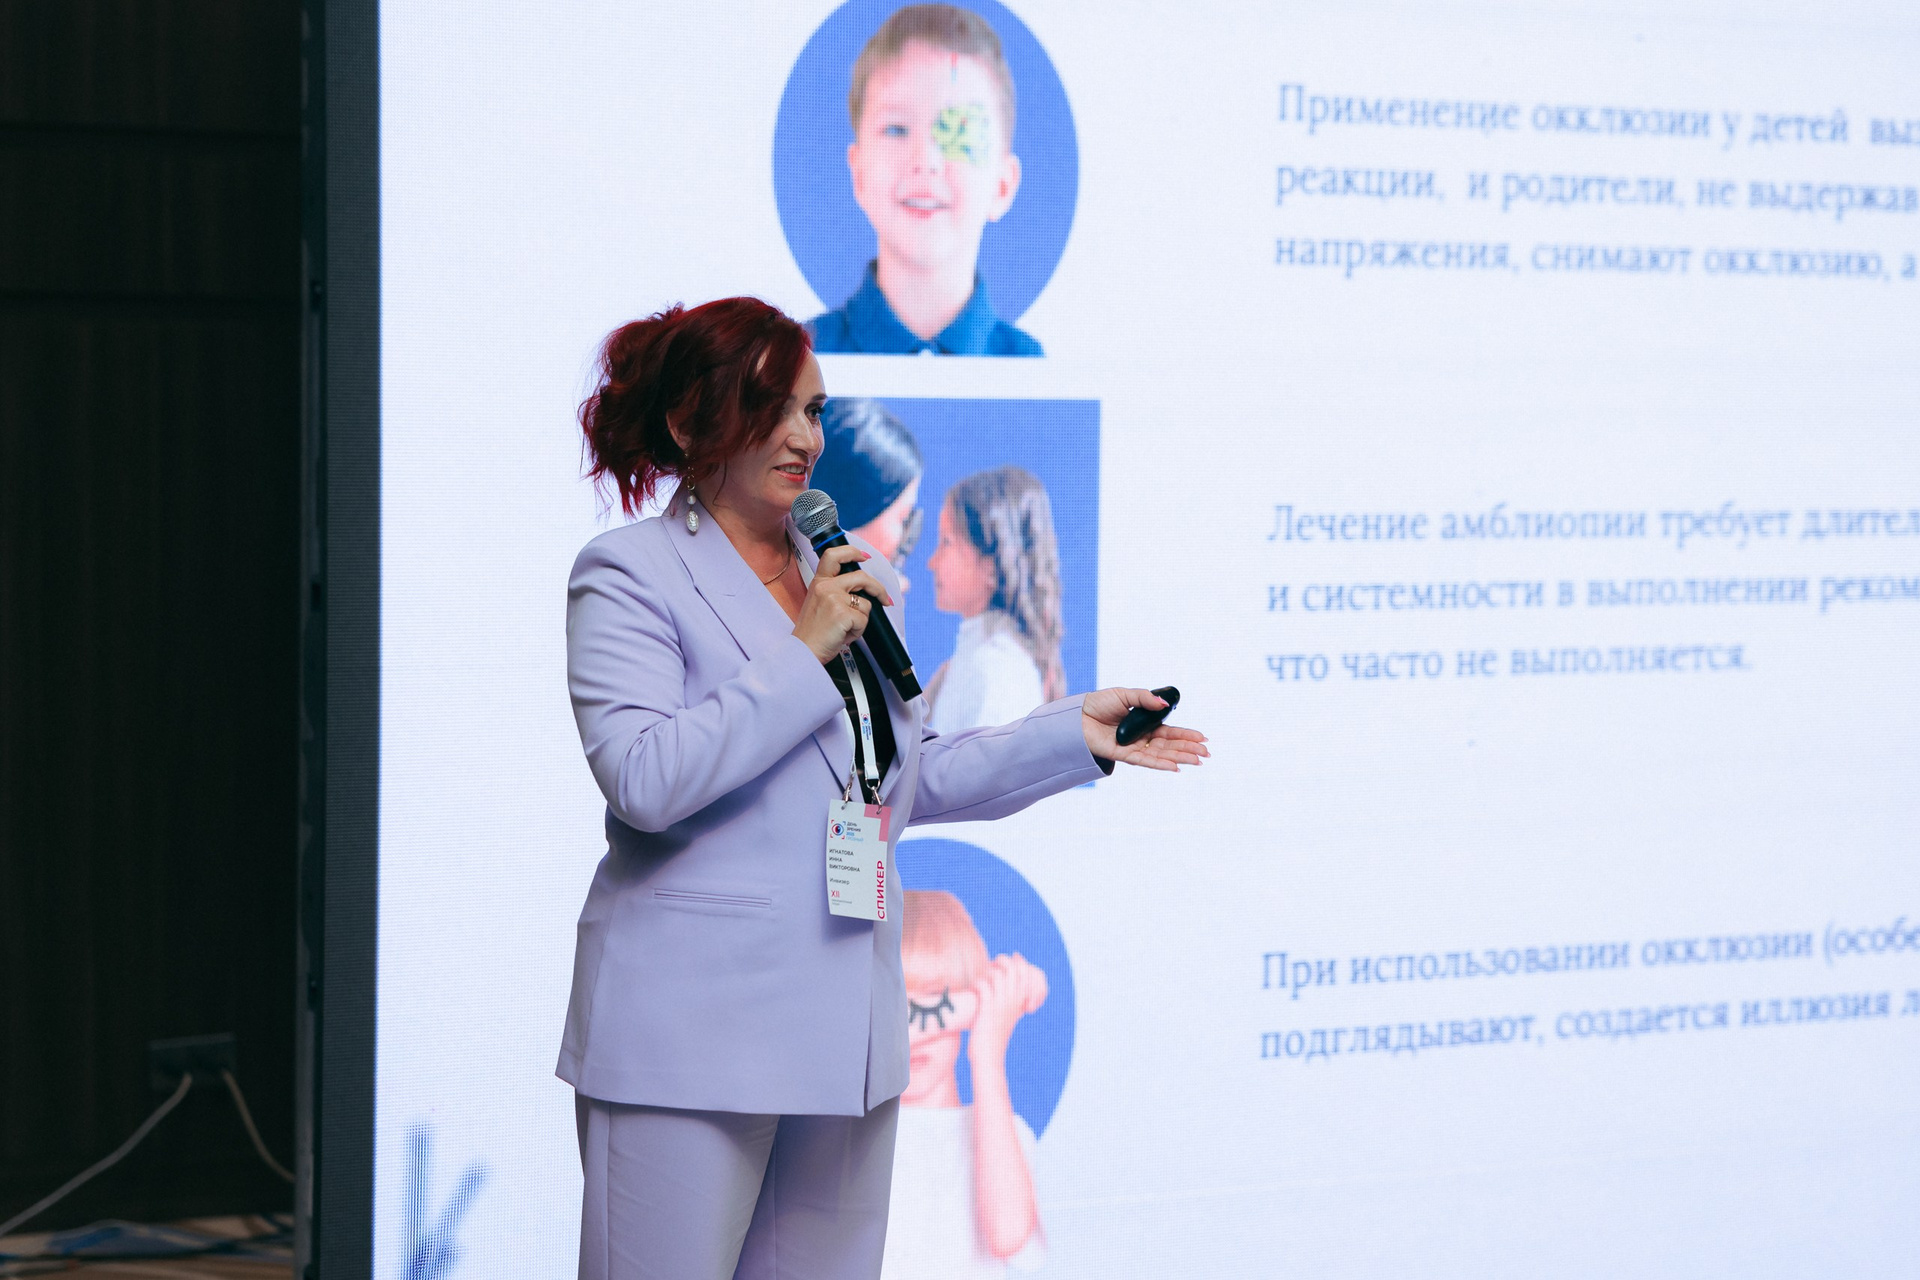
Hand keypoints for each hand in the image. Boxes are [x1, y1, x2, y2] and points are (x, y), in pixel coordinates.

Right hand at [793, 545, 892, 662]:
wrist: (804, 651)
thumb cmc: (812, 632)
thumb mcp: (818, 603)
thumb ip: (835, 592)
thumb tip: (861, 591)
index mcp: (819, 582)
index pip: (834, 555)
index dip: (852, 552)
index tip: (864, 556)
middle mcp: (826, 587)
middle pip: (862, 577)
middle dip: (879, 589)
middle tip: (886, 599)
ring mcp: (834, 599)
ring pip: (866, 603)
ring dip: (861, 620)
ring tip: (846, 629)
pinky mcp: (843, 614)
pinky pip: (863, 620)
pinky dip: (858, 632)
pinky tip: (844, 636)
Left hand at [969, 953, 1047, 1063]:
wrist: (989, 1057)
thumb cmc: (994, 1037)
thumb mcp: (1006, 1016)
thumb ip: (1008, 1002)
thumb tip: (1002, 986)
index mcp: (1020, 1001)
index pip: (1025, 970)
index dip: (1016, 961)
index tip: (1005, 963)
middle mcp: (1013, 1000)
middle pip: (1012, 967)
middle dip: (1000, 961)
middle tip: (990, 968)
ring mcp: (1001, 1004)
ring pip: (997, 974)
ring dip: (986, 973)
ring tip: (981, 981)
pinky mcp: (988, 1009)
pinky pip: (983, 985)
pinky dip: (977, 983)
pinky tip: (974, 989)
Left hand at [1081, 687, 1208, 770]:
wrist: (1077, 716)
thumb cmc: (1099, 704)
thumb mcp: (1125, 695)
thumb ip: (1145, 699)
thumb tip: (1165, 704)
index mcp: (1145, 724)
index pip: (1169, 732)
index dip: (1186, 735)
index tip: (1203, 737)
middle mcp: (1141, 738)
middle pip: (1169, 745)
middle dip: (1188, 748)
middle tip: (1207, 752)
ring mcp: (1134, 747)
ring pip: (1161, 754)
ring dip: (1179, 757)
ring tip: (1198, 760)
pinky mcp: (1123, 755)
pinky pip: (1144, 761)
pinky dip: (1160, 764)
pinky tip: (1175, 767)